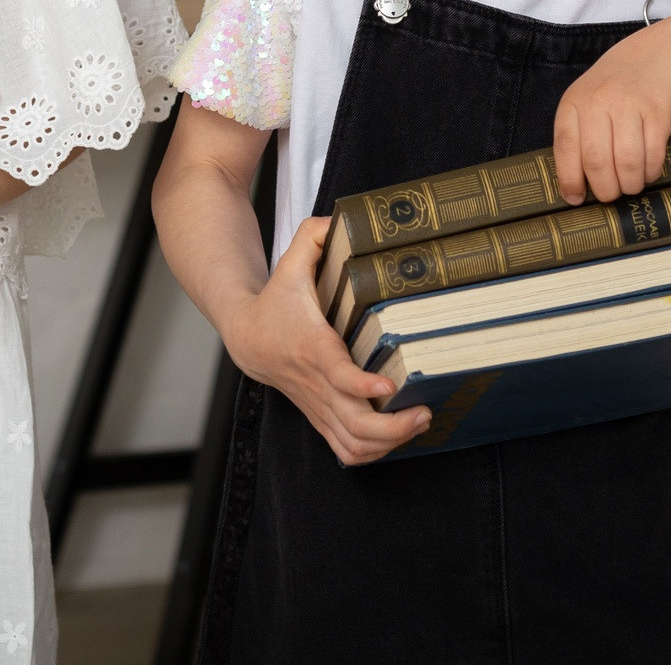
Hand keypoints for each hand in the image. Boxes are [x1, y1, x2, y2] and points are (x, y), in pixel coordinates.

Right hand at [223, 216, 431, 465]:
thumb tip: (336, 218)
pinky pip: (346, 450)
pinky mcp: (320, 418)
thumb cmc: (276, 302)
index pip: (337, 374)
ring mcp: (318, 406)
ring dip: (388, 443)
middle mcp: (316, 384)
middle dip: (391, 426)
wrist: (247, 338)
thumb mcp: (289, 264)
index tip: (388, 388)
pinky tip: (398, 438)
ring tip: (419, 422)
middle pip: (352, 422)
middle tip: (424, 411)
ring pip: (351, 444)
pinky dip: (372, 453)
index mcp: (313, 347)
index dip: (362, 386)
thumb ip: (312, 237)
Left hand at [553, 30, 670, 203]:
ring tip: (631, 185)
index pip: (565, 147)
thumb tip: (575, 186)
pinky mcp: (658, 111)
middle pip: (596, 161)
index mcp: (574, 101)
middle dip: (605, 189)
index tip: (576, 199)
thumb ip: (579, 134)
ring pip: (626, 162)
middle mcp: (599, 101)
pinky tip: (649, 171)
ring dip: (630, 184)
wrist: (662, 55)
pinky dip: (651, 171)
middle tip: (610, 195)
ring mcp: (630, 105)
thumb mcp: (588, 99)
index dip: (569, 180)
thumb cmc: (619, 86)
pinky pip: (652, 154)